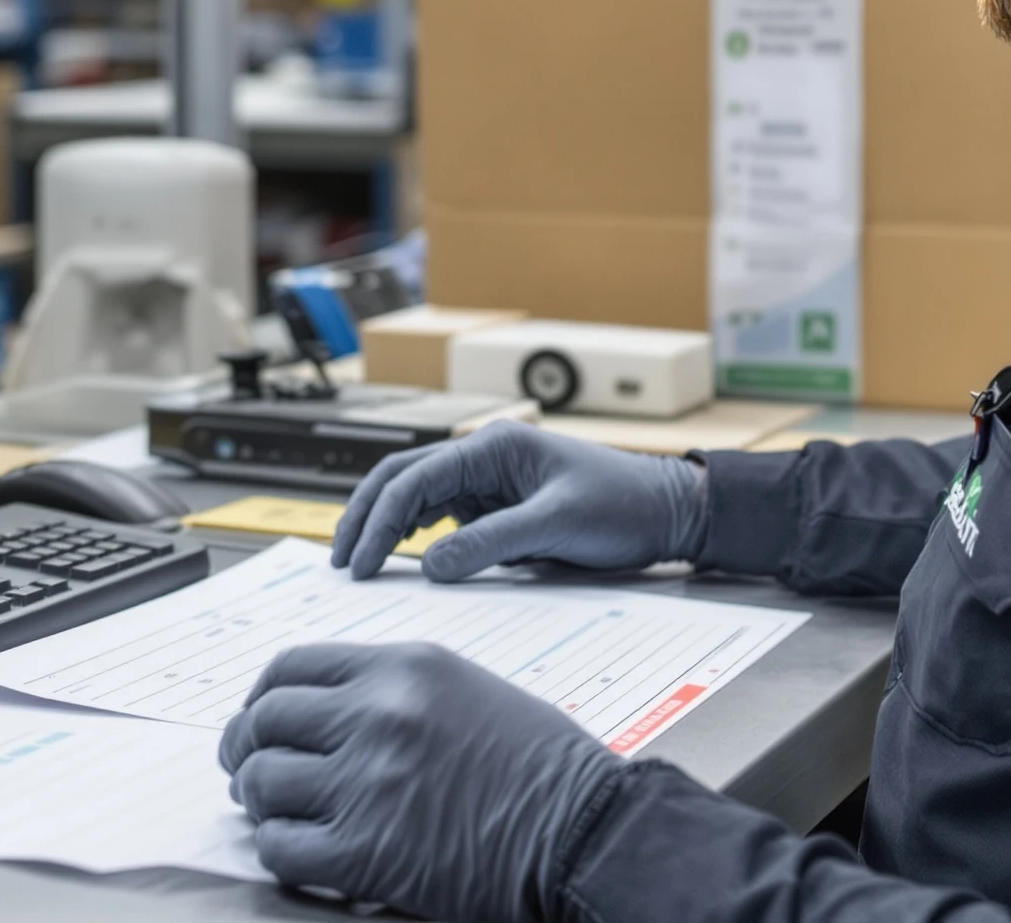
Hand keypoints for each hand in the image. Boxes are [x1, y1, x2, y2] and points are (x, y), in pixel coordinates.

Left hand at [220, 641, 622, 922]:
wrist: (586, 829)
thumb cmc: (543, 767)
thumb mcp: (467, 690)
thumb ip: (392, 691)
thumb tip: (323, 713)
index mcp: (402, 668)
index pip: (291, 667)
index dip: (263, 697)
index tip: (261, 719)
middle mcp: (377, 715)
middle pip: (265, 720)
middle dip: (246, 748)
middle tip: (251, 770)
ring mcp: (368, 783)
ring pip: (263, 781)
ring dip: (260, 801)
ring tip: (277, 813)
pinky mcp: (366, 852)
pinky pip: (281, 847)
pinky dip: (280, 851)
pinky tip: (303, 851)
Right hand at [332, 420, 708, 580]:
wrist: (669, 512)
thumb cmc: (624, 506)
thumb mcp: (556, 525)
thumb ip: (491, 543)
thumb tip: (429, 565)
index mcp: (493, 446)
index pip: (413, 479)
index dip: (377, 521)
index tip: (360, 563)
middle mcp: (484, 456)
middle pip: (402, 479)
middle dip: (366, 516)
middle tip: (341, 560)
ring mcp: (490, 480)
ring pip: (418, 497)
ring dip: (387, 526)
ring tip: (361, 562)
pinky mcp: (499, 504)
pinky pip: (446, 517)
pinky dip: (418, 535)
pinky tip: (404, 559)